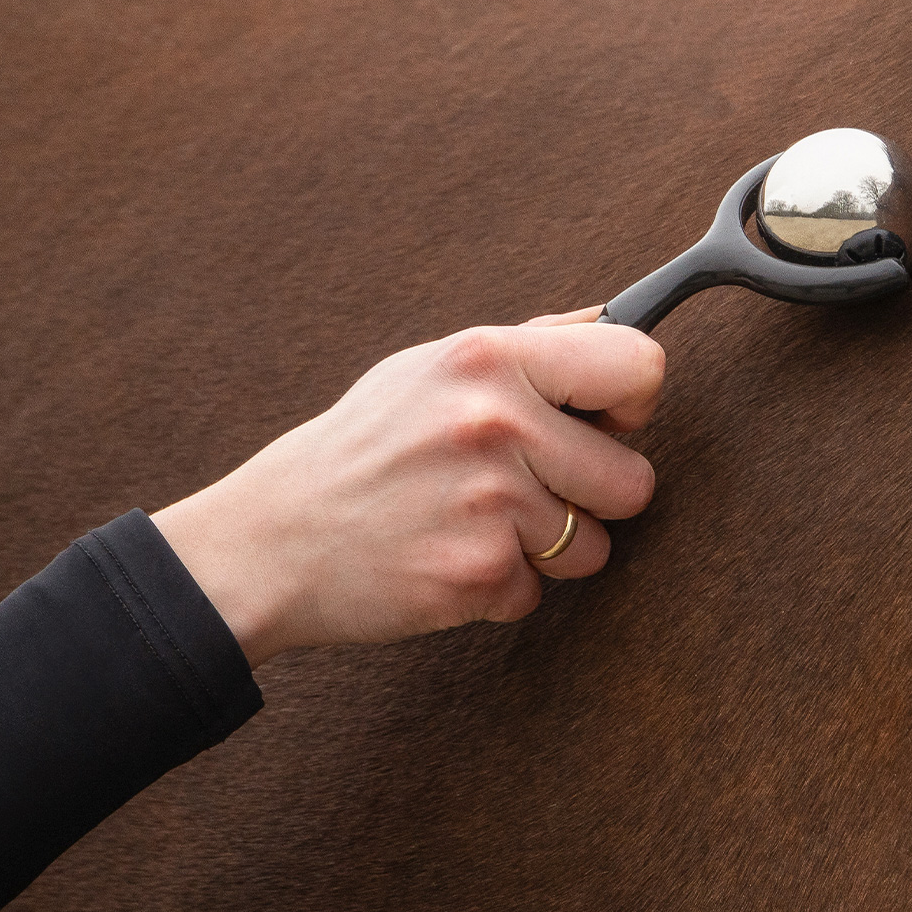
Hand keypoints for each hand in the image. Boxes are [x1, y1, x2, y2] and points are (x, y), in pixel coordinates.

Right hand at [151, 309, 664, 665]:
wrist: (271, 539)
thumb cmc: (361, 448)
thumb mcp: (430, 368)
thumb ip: (529, 344)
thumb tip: (612, 320)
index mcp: (490, 358)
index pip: (640, 365)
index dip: (633, 403)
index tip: (605, 423)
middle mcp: (497, 423)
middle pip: (635, 481)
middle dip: (593, 497)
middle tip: (528, 491)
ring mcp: (489, 502)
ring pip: (595, 547)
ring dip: (547, 548)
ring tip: (475, 523)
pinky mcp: (476, 574)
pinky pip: (538, 592)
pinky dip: (499, 586)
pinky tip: (445, 555)